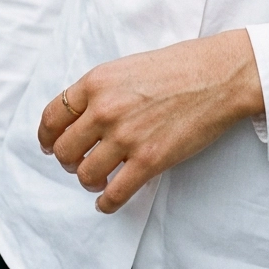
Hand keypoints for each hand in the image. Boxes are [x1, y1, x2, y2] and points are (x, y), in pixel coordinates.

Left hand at [38, 30, 263, 214]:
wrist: (220, 74)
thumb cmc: (181, 66)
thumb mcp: (130, 65)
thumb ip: (102, 89)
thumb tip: (81, 117)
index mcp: (98, 81)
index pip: (52, 116)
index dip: (47, 136)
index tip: (50, 144)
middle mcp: (106, 109)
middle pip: (63, 150)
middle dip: (68, 160)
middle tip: (80, 161)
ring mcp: (127, 136)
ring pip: (85, 174)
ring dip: (89, 180)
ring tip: (99, 178)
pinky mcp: (149, 160)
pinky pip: (113, 194)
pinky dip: (106, 203)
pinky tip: (108, 201)